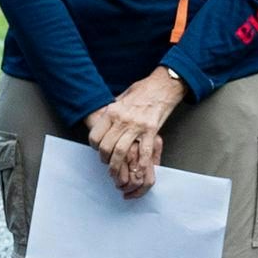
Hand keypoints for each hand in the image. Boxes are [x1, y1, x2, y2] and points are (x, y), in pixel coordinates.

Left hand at [82, 71, 186, 196]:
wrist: (163, 85)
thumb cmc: (142, 90)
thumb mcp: (121, 98)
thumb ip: (112, 111)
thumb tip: (103, 121)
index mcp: (112, 111)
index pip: (96, 135)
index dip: (94, 146)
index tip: (97, 149)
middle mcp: (123, 119)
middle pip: (106, 146)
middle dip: (104, 159)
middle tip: (106, 163)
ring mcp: (137, 125)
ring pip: (121, 152)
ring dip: (117, 165)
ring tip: (116, 172)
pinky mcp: (151, 130)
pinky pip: (144, 152)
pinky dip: (140, 164)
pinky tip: (138, 171)